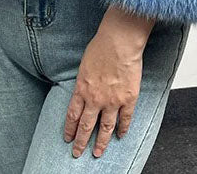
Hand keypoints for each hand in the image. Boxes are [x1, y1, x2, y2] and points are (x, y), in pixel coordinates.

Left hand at [64, 5, 154, 157]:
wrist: (119, 43)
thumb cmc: (101, 46)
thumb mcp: (84, 64)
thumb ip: (83, 80)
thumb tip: (84, 88)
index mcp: (82, 89)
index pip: (72, 115)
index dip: (70, 128)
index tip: (68, 138)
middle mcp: (95, 99)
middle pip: (86, 126)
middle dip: (80, 142)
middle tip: (77, 153)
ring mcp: (112, 101)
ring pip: (105, 128)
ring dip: (101, 142)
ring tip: (98, 153)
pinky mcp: (128, 99)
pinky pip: (125, 119)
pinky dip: (123, 129)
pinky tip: (121, 136)